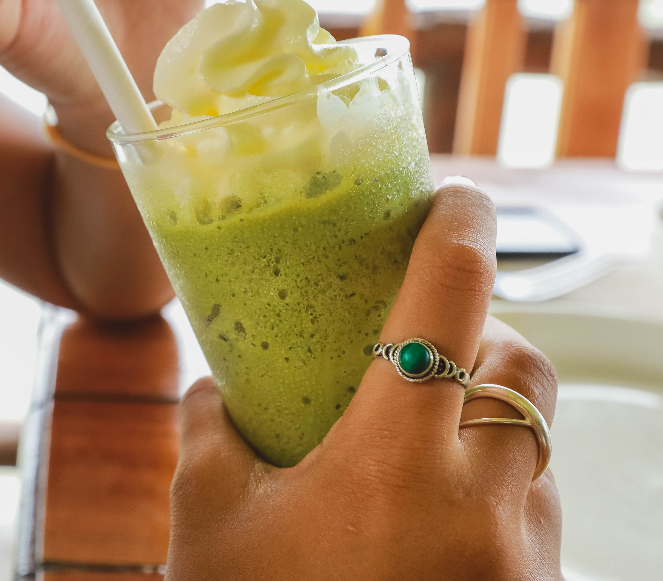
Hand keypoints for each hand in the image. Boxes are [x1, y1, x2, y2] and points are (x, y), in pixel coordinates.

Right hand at [167, 184, 563, 579]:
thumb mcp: (212, 521)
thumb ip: (209, 437)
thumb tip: (208, 389)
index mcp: (392, 466)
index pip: (451, 300)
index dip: (460, 228)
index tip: (456, 199)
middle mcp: (479, 508)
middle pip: (522, 367)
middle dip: (482, 335)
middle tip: (421, 343)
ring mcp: (521, 560)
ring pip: (535, 446)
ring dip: (485, 418)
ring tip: (418, 438)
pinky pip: (534, 516)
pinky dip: (493, 491)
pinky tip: (430, 514)